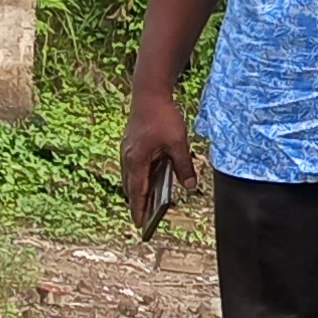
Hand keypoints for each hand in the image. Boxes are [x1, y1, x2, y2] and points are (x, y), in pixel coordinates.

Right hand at [120, 88, 202, 232]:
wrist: (149, 93)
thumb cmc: (162, 116)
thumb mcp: (178, 143)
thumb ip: (184, 166)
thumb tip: (190, 185)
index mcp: (136, 160)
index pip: (137, 192)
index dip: (139, 209)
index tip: (139, 224)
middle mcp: (128, 157)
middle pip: (131, 186)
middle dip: (137, 202)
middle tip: (144, 218)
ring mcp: (127, 150)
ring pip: (132, 176)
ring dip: (138, 188)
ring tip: (147, 202)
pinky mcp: (130, 144)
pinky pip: (134, 165)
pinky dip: (140, 175)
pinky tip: (150, 177)